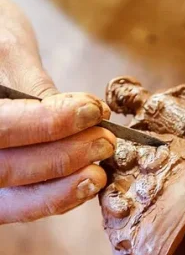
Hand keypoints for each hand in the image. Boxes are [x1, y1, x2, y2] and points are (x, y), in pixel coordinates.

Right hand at [0, 0, 115, 223]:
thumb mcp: (7, 48)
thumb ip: (36, 87)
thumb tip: (83, 115)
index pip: (0, 126)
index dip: (48, 123)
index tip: (91, 111)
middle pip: (7, 169)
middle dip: (63, 158)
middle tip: (105, 141)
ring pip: (14, 198)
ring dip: (63, 186)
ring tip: (100, 168)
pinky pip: (21, 205)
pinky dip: (55, 197)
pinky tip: (85, 183)